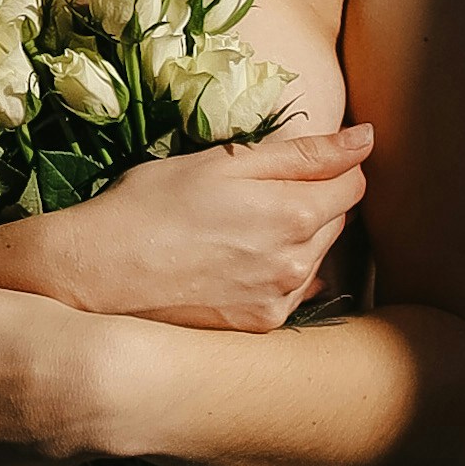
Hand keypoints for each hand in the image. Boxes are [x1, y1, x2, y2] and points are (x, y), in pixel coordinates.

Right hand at [11, 129, 372, 335]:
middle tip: (255, 193)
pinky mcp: (261, 326)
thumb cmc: (152, 203)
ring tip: (239, 228)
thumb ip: (304, 152)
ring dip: (297, 237)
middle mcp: (297, 263)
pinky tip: (236, 261)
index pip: (353, 181)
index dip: (332, 164)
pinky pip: (293, 291)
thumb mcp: (225, 161)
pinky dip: (278, 272)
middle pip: (337, 219)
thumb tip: (366, 139)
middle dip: (312, 199)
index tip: (297, 161)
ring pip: (316, 256)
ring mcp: (280, 299)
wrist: (98, 273)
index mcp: (293, 212)